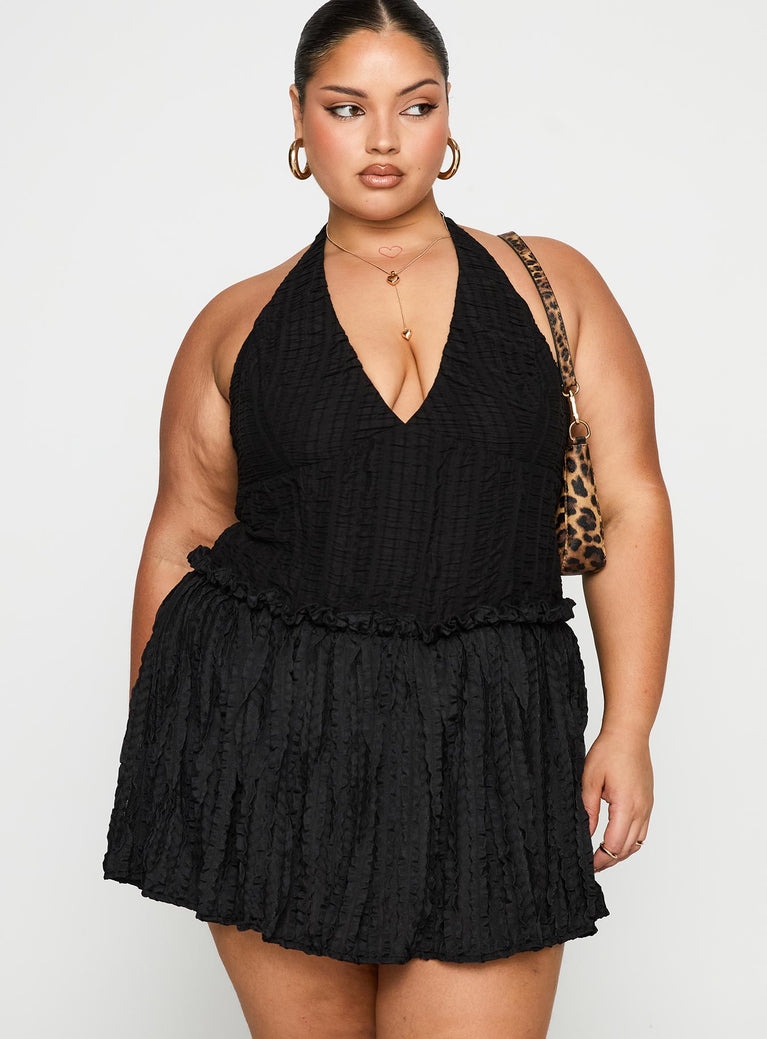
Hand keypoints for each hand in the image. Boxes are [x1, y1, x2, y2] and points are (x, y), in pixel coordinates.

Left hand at [581, 728, 653, 871]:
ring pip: (637, 842)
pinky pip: (643, 830)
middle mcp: (641, 810)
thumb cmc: (609, 751)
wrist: (629, 734)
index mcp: (626, 806)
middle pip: (627, 848)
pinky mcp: (648, 801)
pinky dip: (631, 841)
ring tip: (604, 857)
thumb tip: (587, 833)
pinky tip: (618, 839)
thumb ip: (588, 809)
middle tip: (593, 866)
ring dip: (621, 853)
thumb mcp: (590, 780)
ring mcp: (647, 807)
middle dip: (610, 860)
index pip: (614, 844)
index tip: (589, 865)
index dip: (601, 858)